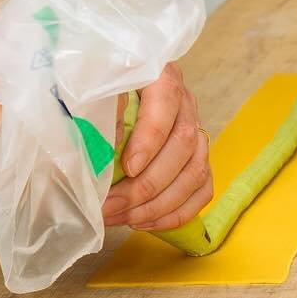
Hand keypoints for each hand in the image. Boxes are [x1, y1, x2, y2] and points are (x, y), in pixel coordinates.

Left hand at [102, 62, 211, 231]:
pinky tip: (146, 222)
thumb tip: (109, 142)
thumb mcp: (94, 85)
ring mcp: (196, 129)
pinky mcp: (197, 155)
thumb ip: (101, 106)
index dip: (150, 140)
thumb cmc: (98, 87)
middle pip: (183, 144)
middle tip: (112, 205)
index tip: (128, 168)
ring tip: (124, 218)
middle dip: (148, 183)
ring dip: (160, 203)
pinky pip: (202, 188)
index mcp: (161, 75)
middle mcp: (185, 102)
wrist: (110, 83)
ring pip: (196, 170)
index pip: (166, 105)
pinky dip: (178, 211)